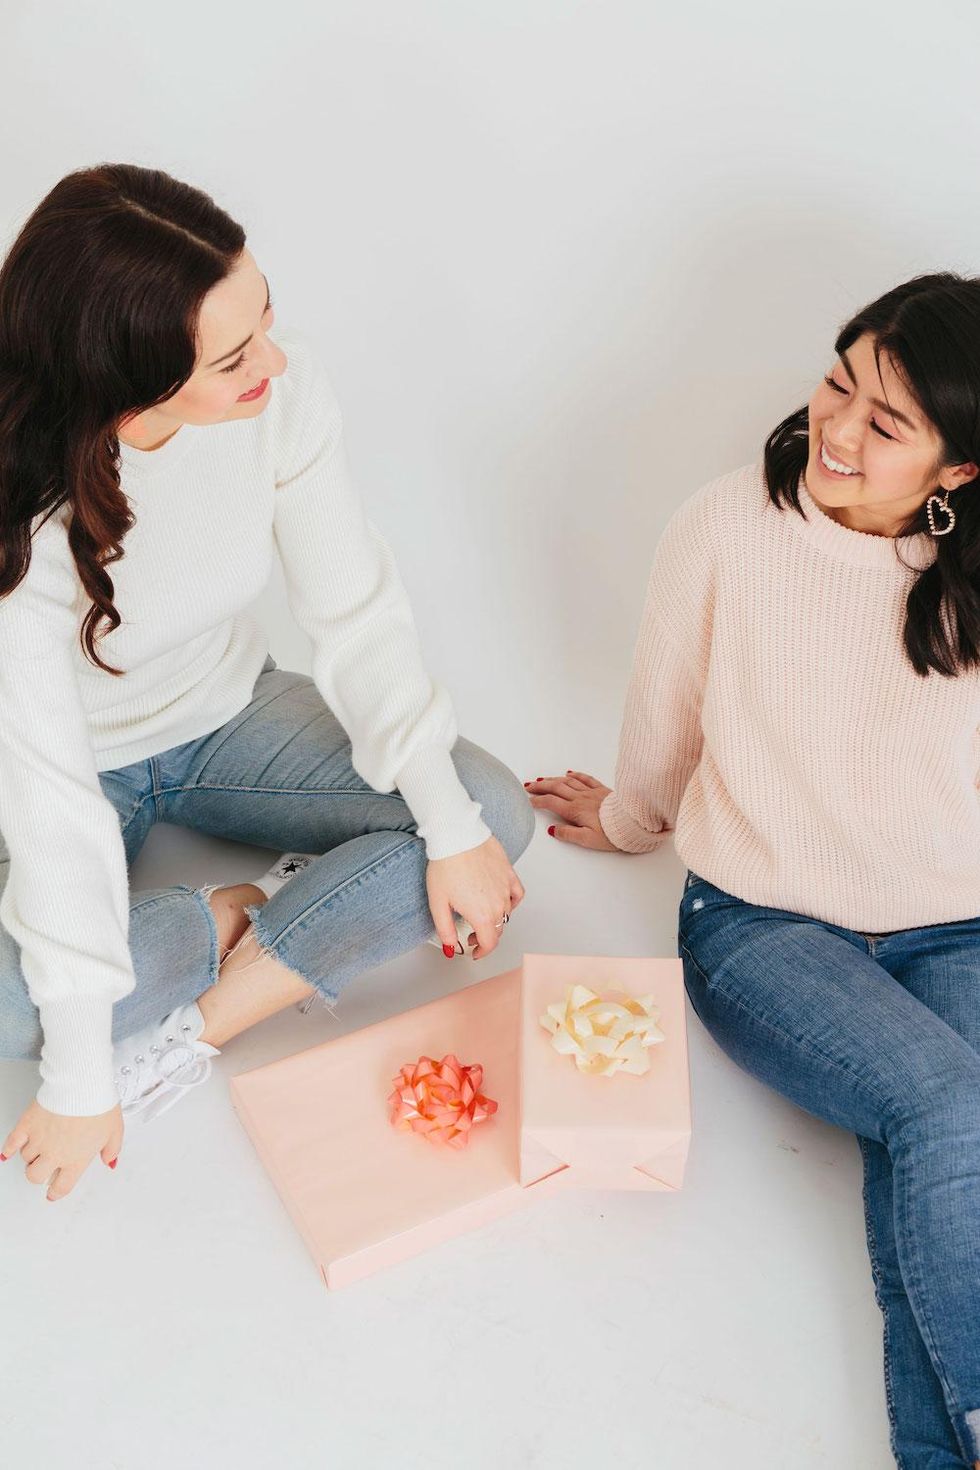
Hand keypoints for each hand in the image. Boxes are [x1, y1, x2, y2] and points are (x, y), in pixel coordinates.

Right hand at [1, 1099, 122, 1200]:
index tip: (52, 1193)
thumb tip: (110, 1162)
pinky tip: (8, 1153)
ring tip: (40, 1145)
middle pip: (36, 1176)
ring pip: (26, 1158)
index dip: (55, 1193)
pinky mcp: (27, 1124)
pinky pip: (12, 1142)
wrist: (82, 1084)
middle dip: (39, 1173)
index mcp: (76, 1159)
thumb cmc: (99, 1104)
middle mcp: (55, 1154)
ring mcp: (39, 1140)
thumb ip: (112, 1150)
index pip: (61, 1186)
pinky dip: (9, 1149)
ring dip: (31, 1155)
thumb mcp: (115, 1130)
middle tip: (45, 1166)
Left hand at [426, 834, 525, 959]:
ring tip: (481, 916)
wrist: (456, 836)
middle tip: (471, 935)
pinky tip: (502, 901)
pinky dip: (512, 902)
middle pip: (498, 930)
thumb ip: (445, 930)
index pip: (489, 943)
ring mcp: (506, 888)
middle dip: (485, 937)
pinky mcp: (509, 873)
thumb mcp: (438, 903)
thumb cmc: (446, 865)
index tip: (475, 952)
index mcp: (482, 915)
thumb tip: (450, 947)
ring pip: (506, 913)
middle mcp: (498, 904)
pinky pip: (517, 894)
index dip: (481, 952)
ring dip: (495, 920)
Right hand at [525, 769, 619, 850]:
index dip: (537, 801)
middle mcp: (581, 798)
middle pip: (556, 788)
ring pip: (568, 781)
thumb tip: (553, 830)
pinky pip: (585, 778)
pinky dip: (575, 774)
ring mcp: (591, 792)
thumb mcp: (588, 840)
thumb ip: (568, 835)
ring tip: (543, 779)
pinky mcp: (602, 790)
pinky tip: (569, 773)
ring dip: (553, 779)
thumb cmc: (612, 833)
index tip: (528, 801)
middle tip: (528, 786)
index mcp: (575, 811)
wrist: (634, 822)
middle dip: (540, 786)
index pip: (551, 803)